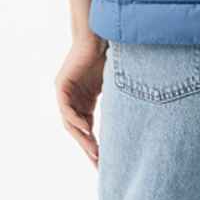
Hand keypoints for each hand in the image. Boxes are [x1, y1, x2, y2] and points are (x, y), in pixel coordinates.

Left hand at [54, 36, 107, 165]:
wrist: (99, 36)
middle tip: (99, 164)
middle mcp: (73, 100)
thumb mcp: (115, 87)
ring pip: (70, 123)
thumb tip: (137, 122)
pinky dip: (75, 120)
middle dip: (88, 148)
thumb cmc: (110, 57)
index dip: (95, 146)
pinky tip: (86, 129)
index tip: (105, 162)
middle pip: (78, 130)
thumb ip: (117, 103)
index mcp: (84, 102)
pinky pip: (66, 108)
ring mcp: (65, 93)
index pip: (88, 130)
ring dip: (82, 138)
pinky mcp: (61, 85)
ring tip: (93, 152)